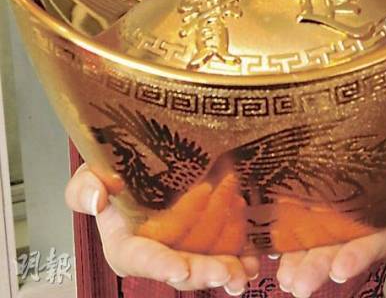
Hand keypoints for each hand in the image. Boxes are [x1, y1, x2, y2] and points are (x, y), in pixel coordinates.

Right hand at [65, 164, 258, 291]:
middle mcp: (158, 250)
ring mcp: (185, 246)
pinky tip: (257, 257)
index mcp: (126, 242)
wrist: (143, 156)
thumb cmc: (114, 167)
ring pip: (206, 263)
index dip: (159, 264)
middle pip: (180, 267)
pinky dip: (243, 256)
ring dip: (228, 270)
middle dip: (203, 272)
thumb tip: (97, 200)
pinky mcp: (208, 238)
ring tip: (246, 269)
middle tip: (227, 271)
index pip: (138, 257)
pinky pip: (227, 251)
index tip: (179, 269)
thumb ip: (84, 186)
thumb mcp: (92, 169)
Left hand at [275, 132, 385, 297]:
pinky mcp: (327, 213)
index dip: (362, 253)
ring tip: (283, 277)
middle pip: (346, 251)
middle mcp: (372, 226)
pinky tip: (271, 253)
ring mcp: (348, 223)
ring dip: (302, 263)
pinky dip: (290, 243)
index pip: (382, 239)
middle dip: (321, 266)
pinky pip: (308, 231)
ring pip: (324, 246)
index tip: (340, 266)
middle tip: (298, 282)